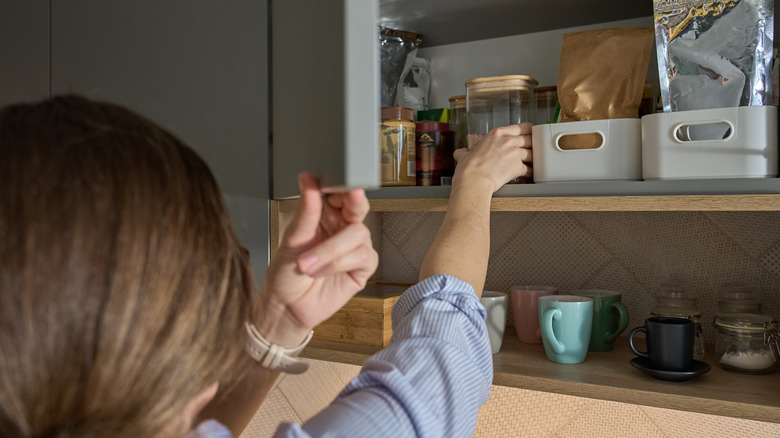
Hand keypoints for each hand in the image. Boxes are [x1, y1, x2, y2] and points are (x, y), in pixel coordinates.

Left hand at [254, 173, 377, 346]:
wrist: (286, 307)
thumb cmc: (286, 272)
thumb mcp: (292, 239)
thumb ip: (306, 211)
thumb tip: (309, 181)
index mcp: (325, 215)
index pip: (340, 192)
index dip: (343, 185)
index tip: (339, 180)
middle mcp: (342, 227)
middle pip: (359, 207)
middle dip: (354, 203)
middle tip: (350, 198)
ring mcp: (354, 248)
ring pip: (359, 234)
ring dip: (331, 250)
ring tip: (307, 264)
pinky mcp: (362, 268)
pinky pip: (363, 257)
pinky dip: (339, 264)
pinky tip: (321, 271)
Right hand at [453, 122, 532, 192]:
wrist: (473, 181)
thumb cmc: (469, 169)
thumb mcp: (465, 155)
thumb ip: (465, 152)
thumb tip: (460, 153)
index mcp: (497, 133)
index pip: (522, 127)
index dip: (529, 131)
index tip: (530, 134)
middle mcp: (508, 141)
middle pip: (530, 139)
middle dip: (532, 145)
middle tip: (532, 149)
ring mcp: (515, 153)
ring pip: (532, 154)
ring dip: (532, 159)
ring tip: (531, 163)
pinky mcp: (518, 167)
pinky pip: (529, 169)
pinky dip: (530, 173)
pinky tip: (527, 175)